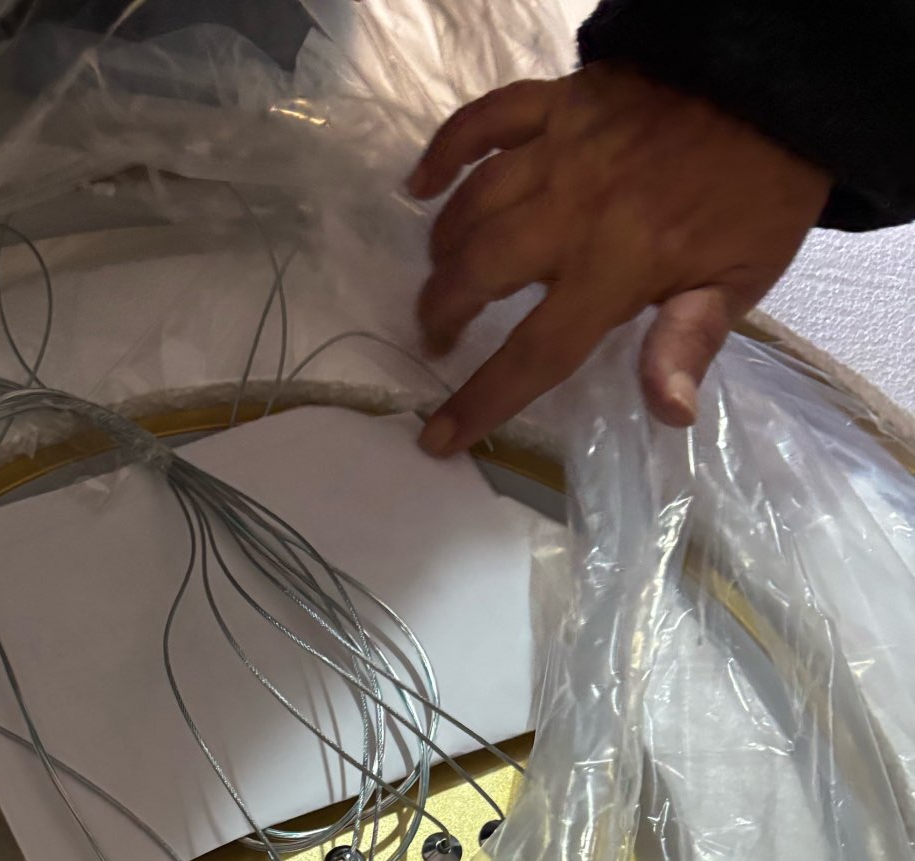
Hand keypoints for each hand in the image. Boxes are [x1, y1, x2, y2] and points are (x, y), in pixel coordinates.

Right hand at [410, 63, 832, 455]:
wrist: (777, 86)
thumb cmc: (760, 193)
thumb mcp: (743, 278)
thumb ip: (691, 340)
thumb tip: (668, 412)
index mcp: (617, 267)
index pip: (534, 353)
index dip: (482, 400)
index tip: (439, 437)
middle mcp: (573, 211)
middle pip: (479, 272)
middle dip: (443, 312)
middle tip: (439, 337)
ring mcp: (560, 151)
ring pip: (473, 204)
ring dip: (445, 249)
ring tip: (443, 277)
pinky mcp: (560, 100)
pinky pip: (485, 120)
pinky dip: (445, 150)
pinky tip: (421, 184)